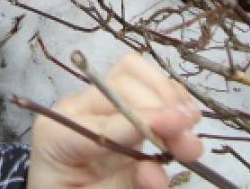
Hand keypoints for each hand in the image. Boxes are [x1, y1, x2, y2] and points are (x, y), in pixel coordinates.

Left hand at [28, 54, 202, 188]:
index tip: (180, 124)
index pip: (106, 119)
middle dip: (162, 109)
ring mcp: (95, 104)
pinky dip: (168, 93)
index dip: (145, 119)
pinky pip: (142, 82)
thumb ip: (125, 186)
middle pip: (123, 83)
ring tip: (191, 125)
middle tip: (191, 144)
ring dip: (168, 95)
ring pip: (133, 72)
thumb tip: (157, 172)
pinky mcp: (115, 107)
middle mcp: (75, 109)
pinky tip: (182, 118)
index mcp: (58, 135)